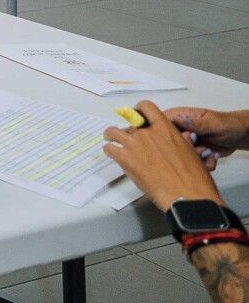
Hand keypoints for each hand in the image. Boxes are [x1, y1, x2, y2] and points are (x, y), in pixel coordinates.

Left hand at [103, 100, 224, 211]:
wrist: (186, 194)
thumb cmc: (194, 177)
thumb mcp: (191, 152)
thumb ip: (181, 141)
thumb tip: (181, 137)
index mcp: (165, 129)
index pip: (147, 108)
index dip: (140, 110)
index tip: (137, 114)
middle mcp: (147, 133)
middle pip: (129, 124)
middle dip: (128, 130)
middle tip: (128, 137)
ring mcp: (134, 144)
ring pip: (112, 132)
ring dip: (111, 135)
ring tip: (110, 139)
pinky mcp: (125, 158)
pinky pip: (109, 149)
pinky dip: (109, 150)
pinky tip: (111, 154)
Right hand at [166, 107, 248, 169]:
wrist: (240, 135)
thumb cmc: (228, 124)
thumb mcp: (212, 123)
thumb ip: (195, 123)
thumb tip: (177, 121)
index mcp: (179, 117)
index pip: (157, 123)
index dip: (158, 133)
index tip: (173, 139)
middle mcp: (179, 131)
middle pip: (165, 144)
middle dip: (182, 150)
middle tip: (197, 144)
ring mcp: (185, 143)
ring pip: (179, 157)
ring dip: (195, 158)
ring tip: (208, 151)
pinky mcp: (192, 154)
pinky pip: (191, 164)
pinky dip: (204, 164)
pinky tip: (211, 156)